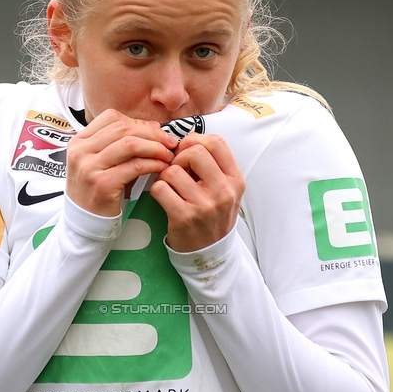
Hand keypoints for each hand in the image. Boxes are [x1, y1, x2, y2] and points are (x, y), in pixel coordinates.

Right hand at [66, 110, 177, 216]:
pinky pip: (134, 166)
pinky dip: (152, 164)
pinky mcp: (102, 184)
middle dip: (152, 134)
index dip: (137, 122)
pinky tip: (161, 168)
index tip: (156, 132)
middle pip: (122, 128)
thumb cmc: (98, 191)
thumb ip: (123, 143)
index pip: (111, 117)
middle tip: (170, 143)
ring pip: (130, 144)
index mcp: (79, 141)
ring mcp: (89, 167)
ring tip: (168, 155)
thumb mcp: (103, 162)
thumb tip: (153, 127)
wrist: (85, 223)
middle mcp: (80, 151)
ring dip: (155, 147)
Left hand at [150, 134, 245, 251]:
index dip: (195, 140)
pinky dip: (157, 190)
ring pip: (173, 170)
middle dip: (179, 157)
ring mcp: (204, 205)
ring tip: (170, 186)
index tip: (186, 151)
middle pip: (195, 151)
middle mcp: (223, 191)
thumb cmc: (214, 215)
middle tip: (176, 170)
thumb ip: (213, 165)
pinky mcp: (184, 217)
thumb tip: (186, 139)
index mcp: (235, 180)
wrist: (209, 252)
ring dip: (165, 175)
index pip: (216, 142)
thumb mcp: (226, 189)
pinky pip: (160, 188)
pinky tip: (164, 198)